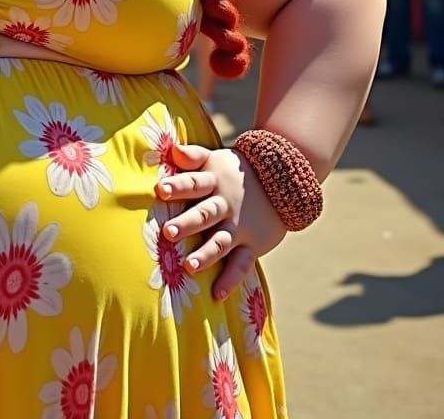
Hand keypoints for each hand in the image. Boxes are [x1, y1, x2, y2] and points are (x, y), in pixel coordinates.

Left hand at [154, 142, 286, 300]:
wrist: (283, 180)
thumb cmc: (234, 172)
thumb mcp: (215, 158)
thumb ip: (192, 156)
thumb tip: (172, 149)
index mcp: (213, 182)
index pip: (193, 182)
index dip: (177, 186)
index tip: (160, 189)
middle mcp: (225, 205)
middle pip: (204, 214)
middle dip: (187, 223)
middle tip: (168, 232)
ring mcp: (239, 227)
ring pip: (221, 242)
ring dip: (206, 254)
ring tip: (189, 266)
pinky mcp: (252, 244)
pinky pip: (241, 264)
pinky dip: (230, 280)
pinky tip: (216, 294)